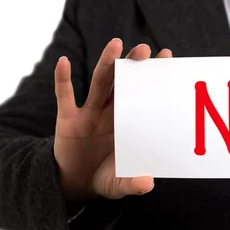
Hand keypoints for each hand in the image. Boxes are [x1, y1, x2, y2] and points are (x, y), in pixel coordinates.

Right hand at [53, 38, 172, 200]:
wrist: (75, 185)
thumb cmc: (104, 178)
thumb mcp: (119, 184)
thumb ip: (132, 184)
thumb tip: (148, 184)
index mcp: (128, 122)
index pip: (142, 95)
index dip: (152, 77)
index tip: (166, 57)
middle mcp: (110, 112)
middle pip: (123, 82)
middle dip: (132, 64)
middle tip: (145, 48)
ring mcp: (88, 113)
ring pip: (99, 83)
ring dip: (106, 63)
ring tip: (116, 44)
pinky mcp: (67, 120)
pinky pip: (64, 96)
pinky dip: (63, 79)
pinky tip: (64, 62)